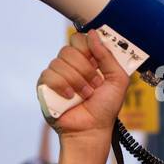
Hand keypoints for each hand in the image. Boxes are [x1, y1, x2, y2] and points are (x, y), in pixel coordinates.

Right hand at [36, 30, 128, 144]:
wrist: (92, 130)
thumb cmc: (105, 108)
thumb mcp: (118, 79)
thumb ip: (108, 56)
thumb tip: (93, 34)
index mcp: (89, 60)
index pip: (81, 39)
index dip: (89, 48)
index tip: (97, 62)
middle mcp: (72, 65)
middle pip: (69, 48)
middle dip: (86, 68)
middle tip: (95, 84)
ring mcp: (58, 75)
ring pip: (60, 61)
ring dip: (76, 80)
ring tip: (85, 95)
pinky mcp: (45, 86)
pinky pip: (48, 74)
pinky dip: (62, 86)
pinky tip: (69, 97)